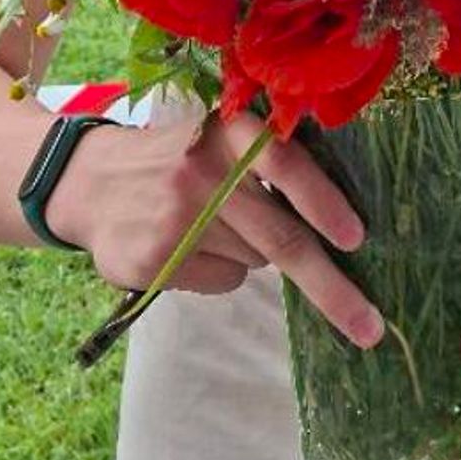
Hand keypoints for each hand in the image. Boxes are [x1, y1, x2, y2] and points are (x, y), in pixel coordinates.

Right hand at [48, 111, 384, 347]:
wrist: (91, 181)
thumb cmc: (183, 161)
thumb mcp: (223, 141)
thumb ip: (272, 164)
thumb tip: (342, 224)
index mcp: (230, 132)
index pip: (286, 164)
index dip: (323, 202)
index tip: (357, 240)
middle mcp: (204, 171)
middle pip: (282, 239)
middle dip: (331, 289)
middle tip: (370, 327)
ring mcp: (176, 218)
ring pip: (255, 262)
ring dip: (256, 255)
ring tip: (219, 226)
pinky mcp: (154, 260)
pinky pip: (222, 281)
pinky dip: (223, 272)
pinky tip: (191, 247)